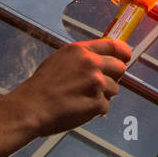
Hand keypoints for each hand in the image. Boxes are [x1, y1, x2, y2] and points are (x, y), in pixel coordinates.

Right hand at [0, 39, 131, 156]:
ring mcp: (96, 83)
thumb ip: (83, 57)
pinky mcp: (97, 102)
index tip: (126, 56)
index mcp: (81, 51)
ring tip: (81, 99)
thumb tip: (102, 58)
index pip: (113, 45)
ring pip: (114, 90)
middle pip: (120, 68)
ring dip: (102, 96)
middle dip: (114, 77)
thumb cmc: (42, 86)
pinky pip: (105, 107)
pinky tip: (79, 109)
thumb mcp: (60, 60)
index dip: (123, 52)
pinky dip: (95, 111)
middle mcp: (91, 64)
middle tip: (99, 86)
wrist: (31, 107)